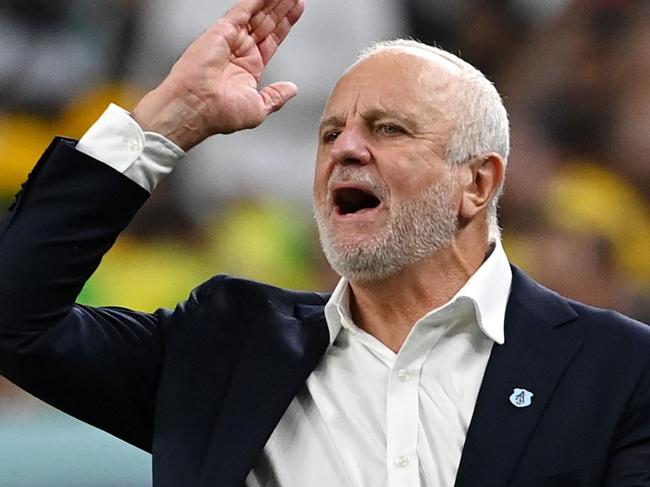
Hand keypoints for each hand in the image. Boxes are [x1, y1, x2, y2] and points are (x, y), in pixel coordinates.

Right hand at [131, 0, 304, 149]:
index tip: (297, 9)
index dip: (285, 23)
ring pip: (257, 13)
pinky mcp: (221, 31)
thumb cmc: (219, 115)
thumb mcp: (258, 108)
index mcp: (248, 68)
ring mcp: (230, 40)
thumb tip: (291, 89)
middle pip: (266, 22)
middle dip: (282, 7)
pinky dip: (256, 1)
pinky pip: (243, 10)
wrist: (196, 109)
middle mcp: (239, 51)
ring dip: (272, 1)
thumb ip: (276, 97)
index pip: (272, 39)